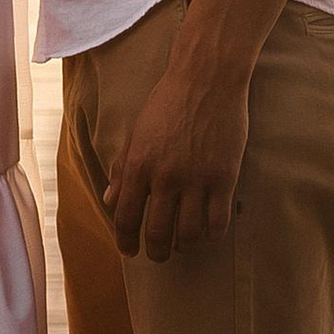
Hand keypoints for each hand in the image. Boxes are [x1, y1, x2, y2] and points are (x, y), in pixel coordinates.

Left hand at [108, 44, 250, 260]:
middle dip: (156, 252)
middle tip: (159, 255)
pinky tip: (210, 231)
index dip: (125, 241)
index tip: (129, 252)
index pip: (125, 218)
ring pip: (189, 233)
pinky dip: (212, 233)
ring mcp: (196, 179)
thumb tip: (109, 198)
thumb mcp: (136, 132)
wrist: (207, 78)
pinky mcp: (224, 177)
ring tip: (185, 243)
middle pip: (157, 233)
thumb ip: (123, 168)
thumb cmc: (168, 101)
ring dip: (185, 244)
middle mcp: (165, 177)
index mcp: (138, 165)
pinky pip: (218, 220)